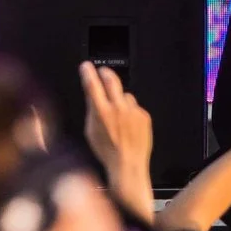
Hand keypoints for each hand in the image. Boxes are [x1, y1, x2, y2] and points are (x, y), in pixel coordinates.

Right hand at [78, 62, 153, 197]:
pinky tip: (128, 126)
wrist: (128, 164)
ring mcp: (133, 110)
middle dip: (105, 73)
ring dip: (120, 100)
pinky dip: (130, 112)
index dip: (88, 73)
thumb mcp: (91, 131)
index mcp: (101, 112)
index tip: (86, 66)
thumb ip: (92, 110)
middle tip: (102, 72)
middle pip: (112, 80)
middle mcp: (118, 108)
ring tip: (118, 118)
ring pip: (125, 96)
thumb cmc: (107, 152)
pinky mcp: (144, 114)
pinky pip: (135, 107)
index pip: (92, 85)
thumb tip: (92, 97)